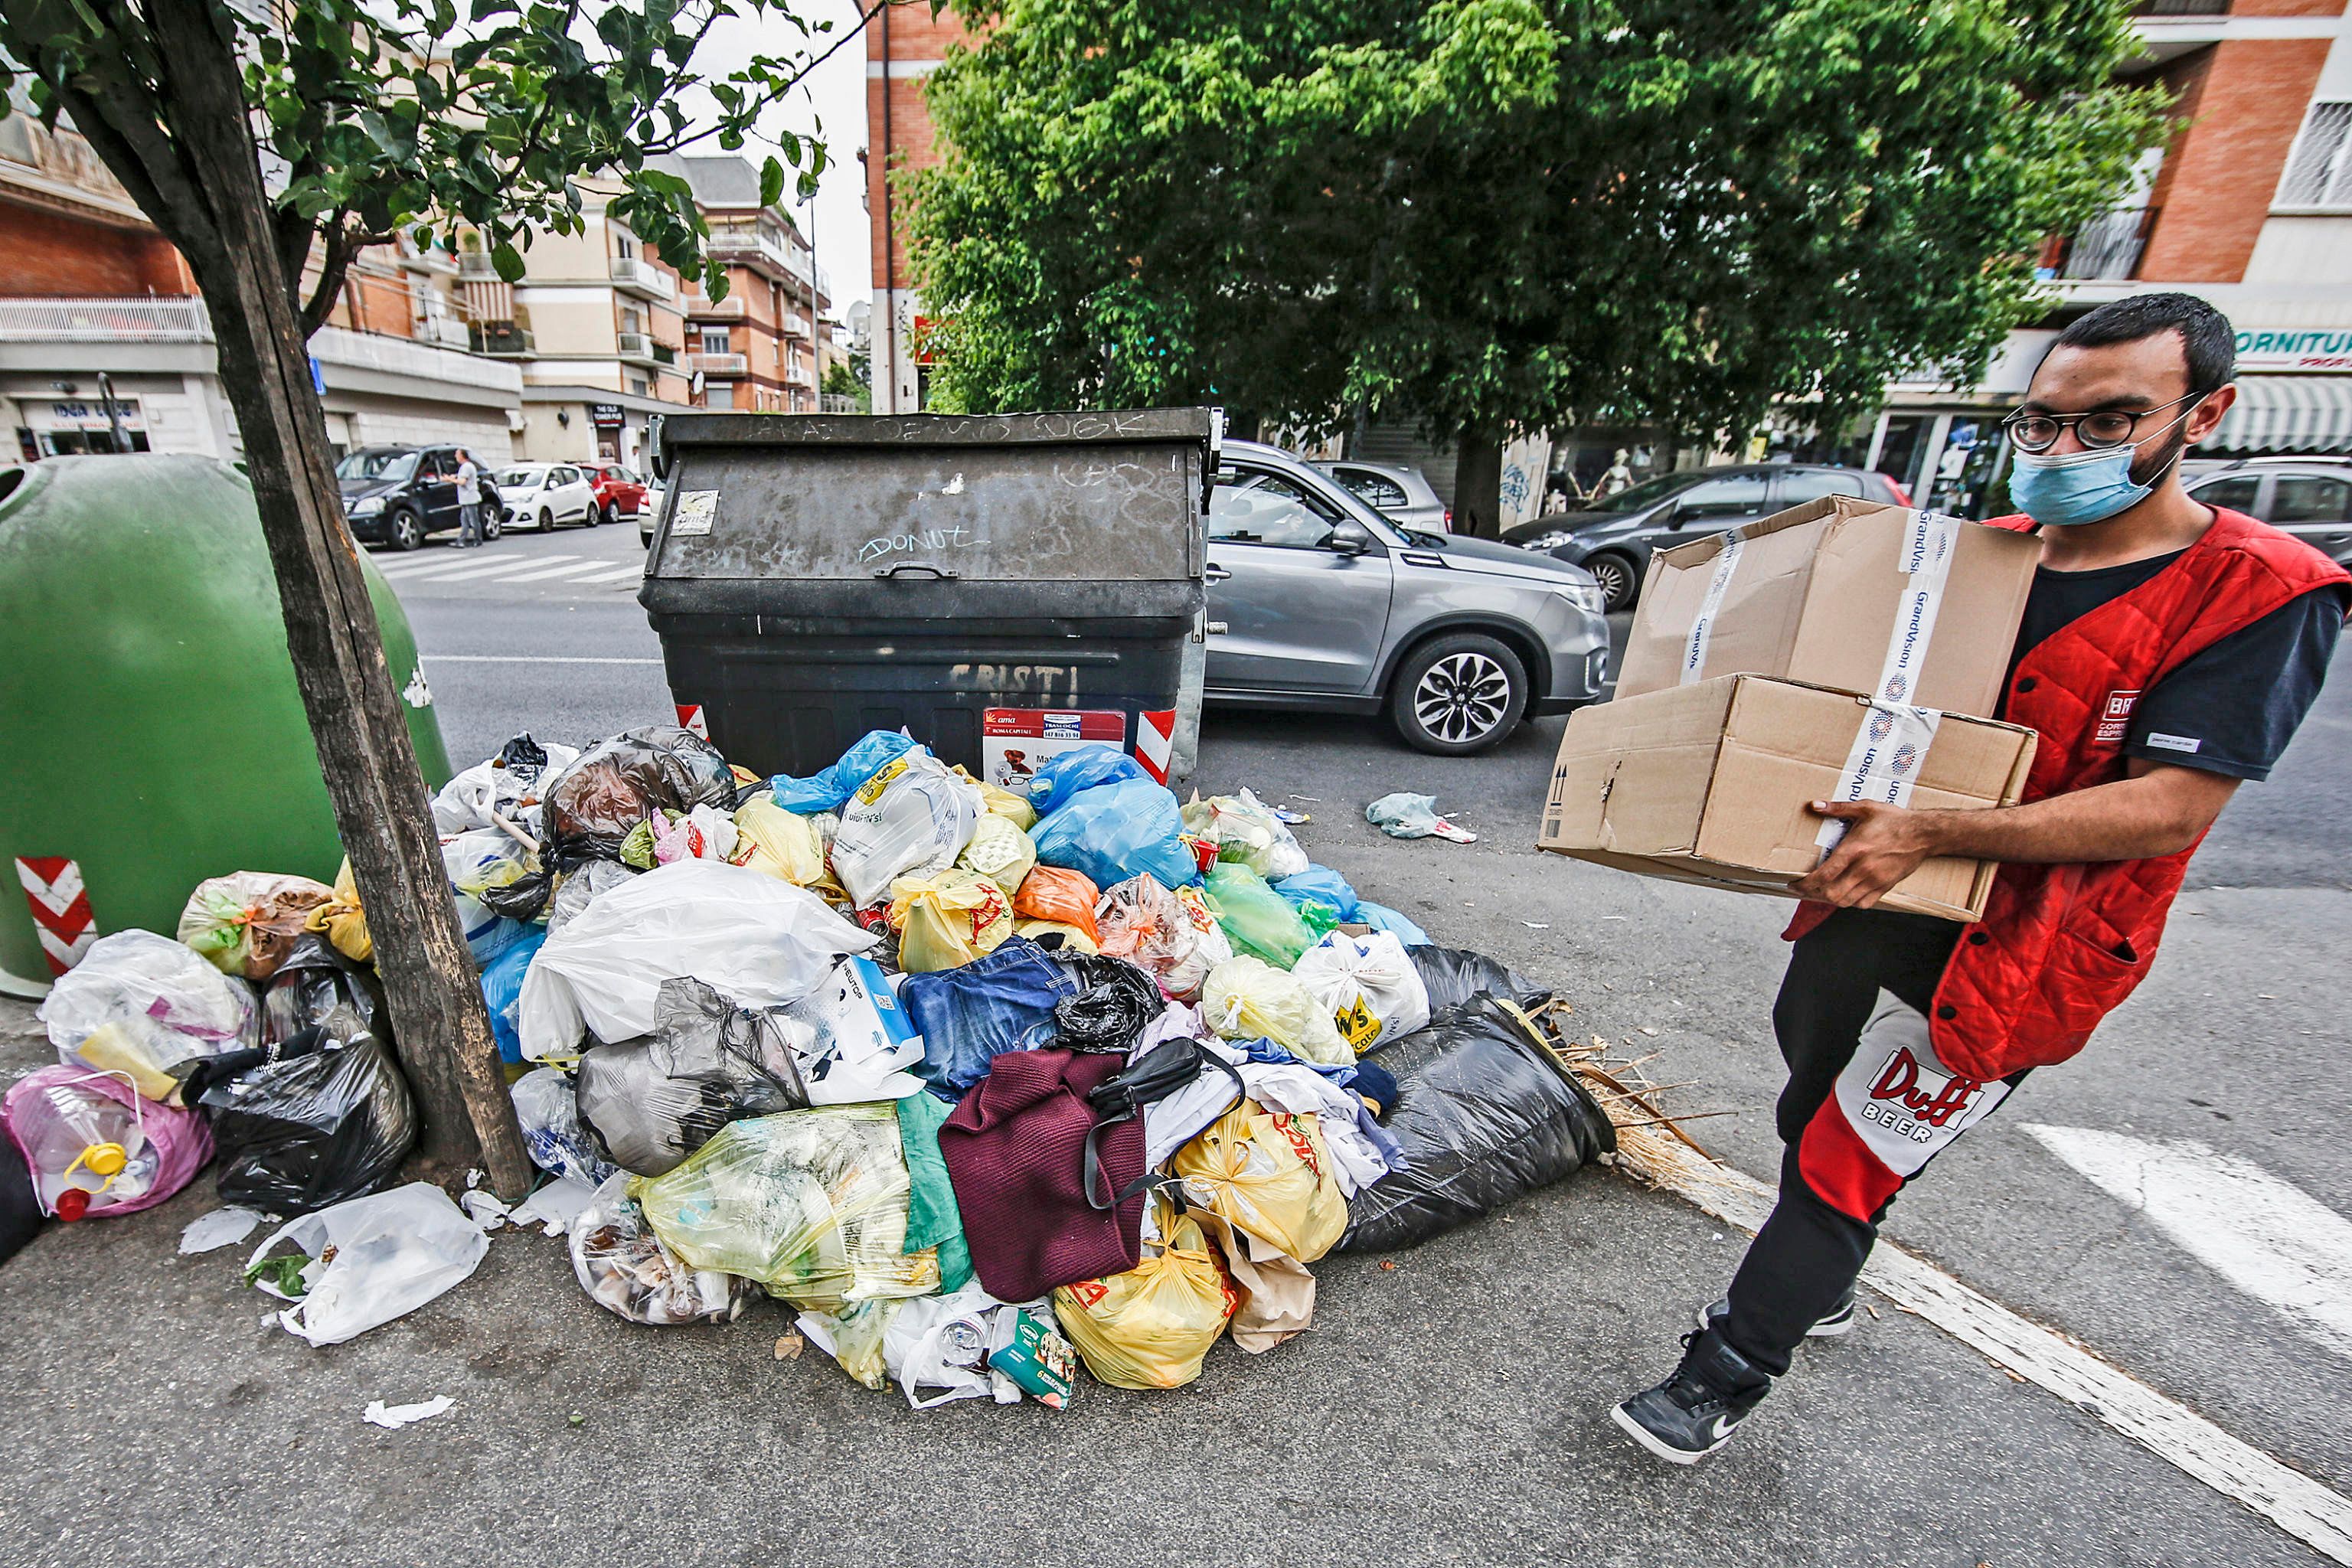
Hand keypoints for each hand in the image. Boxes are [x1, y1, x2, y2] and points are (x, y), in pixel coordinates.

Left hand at [1790, 800, 1938, 907]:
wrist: (1924, 833)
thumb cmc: (1895, 820)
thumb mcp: (1865, 808)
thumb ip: (1838, 808)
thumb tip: (1814, 805)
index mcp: (1854, 849)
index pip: (1824, 875)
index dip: (1805, 884)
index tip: (1794, 884)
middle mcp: (1863, 868)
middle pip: (1832, 894)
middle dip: (1813, 894)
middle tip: (1803, 889)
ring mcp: (1875, 880)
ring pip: (1846, 901)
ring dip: (1829, 900)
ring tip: (1819, 892)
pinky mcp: (1886, 886)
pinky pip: (1864, 903)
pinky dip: (1850, 903)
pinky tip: (1844, 895)